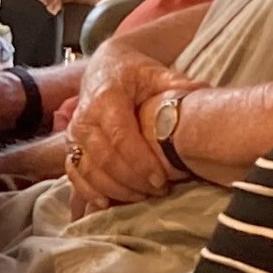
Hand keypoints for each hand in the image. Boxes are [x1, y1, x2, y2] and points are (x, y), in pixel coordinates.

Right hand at [63, 50, 198, 215]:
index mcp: (106, 97)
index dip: (140, 162)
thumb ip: (176, 84)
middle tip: (159, 192)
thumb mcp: (154, 72)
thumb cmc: (133, 73)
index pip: (120, 136)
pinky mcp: (71, 146)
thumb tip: (202, 91)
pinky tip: (106, 204)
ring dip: (116, 190)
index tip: (162, 180)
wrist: (105, 68)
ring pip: (90, 170)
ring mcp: (74, 134)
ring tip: (143, 197)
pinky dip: (88, 191)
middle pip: (105, 158)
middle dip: (133, 181)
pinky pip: (75, 174)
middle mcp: (84, 117)